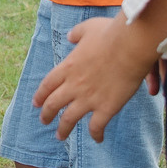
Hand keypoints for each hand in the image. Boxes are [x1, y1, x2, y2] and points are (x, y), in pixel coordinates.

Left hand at [34, 13, 162, 142]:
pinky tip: (97, 139)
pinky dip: (95, 135)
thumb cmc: (111, 34)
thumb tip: (70, 36)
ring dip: (63, 129)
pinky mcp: (106, 108)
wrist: (130, 46)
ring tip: (60, 136)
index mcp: (67, 67)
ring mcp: (88, 98)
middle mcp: (73, 85)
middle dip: (46, 115)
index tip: (36, 103)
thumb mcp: (88, 28)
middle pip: (53, 104)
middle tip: (44, 121)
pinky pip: (96, 127)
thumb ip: (76, 33)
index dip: (40, 96)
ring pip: (69, 119)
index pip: (47, 85)